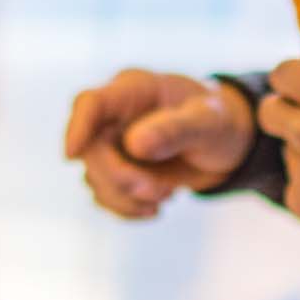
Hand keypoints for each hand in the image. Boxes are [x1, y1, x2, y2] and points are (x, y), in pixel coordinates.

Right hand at [62, 69, 254, 218]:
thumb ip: (175, 129)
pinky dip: (127, 209)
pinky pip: (105, 196)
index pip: (91, 103)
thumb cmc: (220, 121)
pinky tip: (155, 207)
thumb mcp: (209, 122)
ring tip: (166, 195)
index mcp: (135, 90)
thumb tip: (134, 145)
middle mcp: (116, 116)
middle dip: (120, 178)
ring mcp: (114, 145)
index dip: (77, 127)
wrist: (227, 145)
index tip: (72, 155)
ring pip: (94, 178)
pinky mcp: (118, 170)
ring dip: (126, 198)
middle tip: (161, 192)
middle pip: (90, 150)